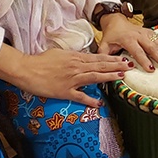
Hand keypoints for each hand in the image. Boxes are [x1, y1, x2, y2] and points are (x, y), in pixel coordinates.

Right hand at [0, 44, 130, 107]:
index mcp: (75, 58)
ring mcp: (71, 80)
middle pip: (100, 66)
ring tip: (121, 77)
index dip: (112, 58)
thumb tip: (83, 58)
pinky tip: (99, 103)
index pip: (98, 58)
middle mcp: (76, 67)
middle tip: (130, 66)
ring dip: (109, 77)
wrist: (27, 69)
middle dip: (116, 66)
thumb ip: (73, 57)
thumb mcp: (60, 54)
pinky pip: (80, 96)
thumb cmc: (41, 60)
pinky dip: (90, 100)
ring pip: (94, 77)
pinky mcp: (64, 92)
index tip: (123, 58)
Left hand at [98, 13, 157, 71]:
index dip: (144, 60)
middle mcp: (138, 35)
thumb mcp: (104, 45)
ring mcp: (146, 33)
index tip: (151, 68)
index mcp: (127, 39)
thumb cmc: (111, 35)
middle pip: (151, 47)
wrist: (116, 21)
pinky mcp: (150, 32)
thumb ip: (104, 55)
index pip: (137, 51)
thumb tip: (106, 67)